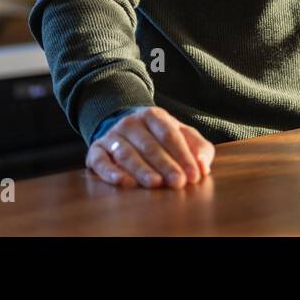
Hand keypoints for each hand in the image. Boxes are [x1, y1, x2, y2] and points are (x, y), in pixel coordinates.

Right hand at [87, 106, 214, 188]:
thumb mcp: (181, 136)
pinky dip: (111, 173)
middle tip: (178, 183)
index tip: (194, 175)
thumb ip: (197, 149)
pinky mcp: (95, 151)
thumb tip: (203, 166)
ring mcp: (111, 136)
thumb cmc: (159, 137)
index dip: (182, 155)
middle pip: (149, 145)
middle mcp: (130, 123)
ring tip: (155, 183)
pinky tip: (125, 184)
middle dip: (165, 165)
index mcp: (153, 115)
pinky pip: (101, 162)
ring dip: (142, 170)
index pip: (170, 135)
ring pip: (126, 154)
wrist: (124, 128)